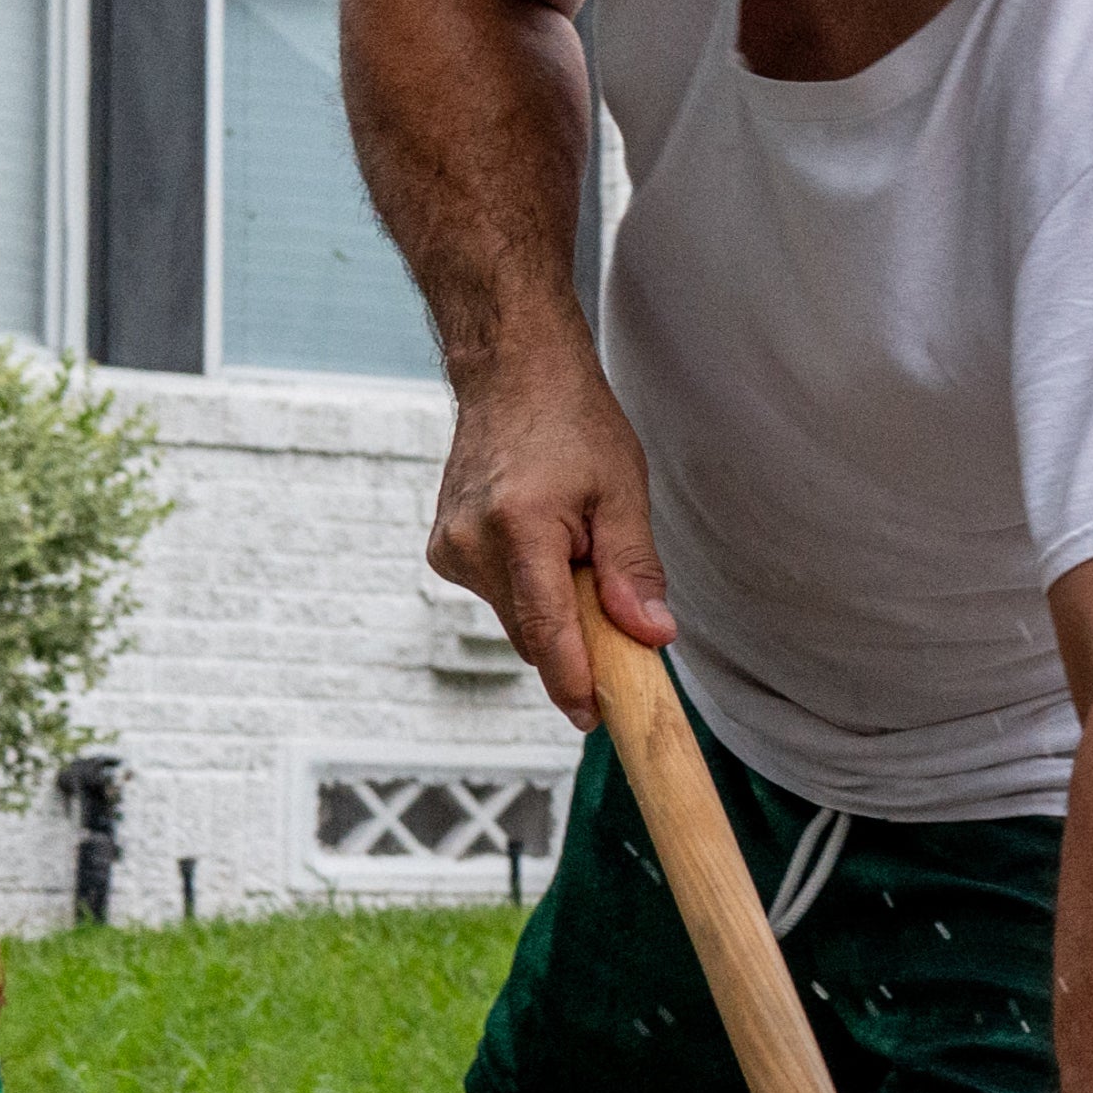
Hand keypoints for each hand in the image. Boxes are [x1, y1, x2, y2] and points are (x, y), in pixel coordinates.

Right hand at [429, 354, 674, 721]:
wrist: (512, 376)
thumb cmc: (573, 424)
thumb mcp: (624, 491)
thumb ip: (634, 570)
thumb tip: (650, 637)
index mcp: (520, 527)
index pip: (546, 630)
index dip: (573, 681)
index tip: (594, 717)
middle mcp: (472, 543)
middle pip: (532, 633)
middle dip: (577, 639)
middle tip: (619, 617)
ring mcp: (449, 548)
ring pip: (515, 617)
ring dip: (553, 608)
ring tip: (573, 544)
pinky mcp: (443, 550)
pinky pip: (498, 595)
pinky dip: (528, 587)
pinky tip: (542, 540)